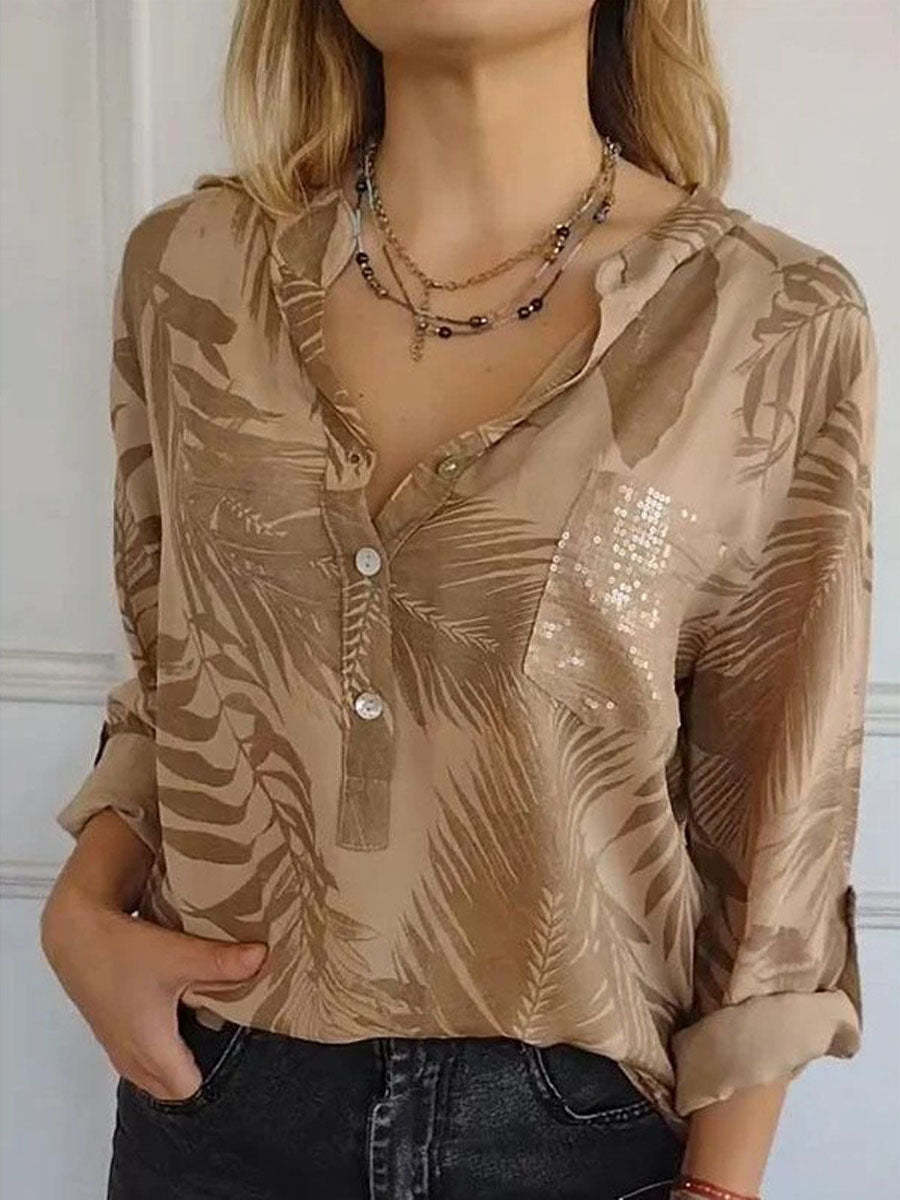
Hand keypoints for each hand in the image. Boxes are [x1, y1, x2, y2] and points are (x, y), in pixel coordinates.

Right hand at [41, 886, 266, 1101]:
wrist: (75, 934)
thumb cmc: (122, 951)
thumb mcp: (179, 955)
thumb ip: (222, 963)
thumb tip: (262, 958)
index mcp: (152, 1048)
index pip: (187, 1089)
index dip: (213, 1073)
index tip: (230, 1046)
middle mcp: (131, 1055)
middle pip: (170, 1087)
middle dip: (194, 1069)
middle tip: (216, 1036)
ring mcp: (117, 1045)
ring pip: (151, 1072)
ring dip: (173, 1058)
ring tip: (196, 1024)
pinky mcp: (109, 1029)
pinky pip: (138, 1054)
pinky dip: (156, 1044)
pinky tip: (170, 1009)